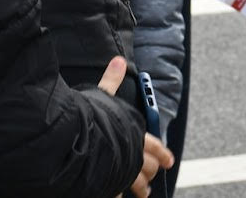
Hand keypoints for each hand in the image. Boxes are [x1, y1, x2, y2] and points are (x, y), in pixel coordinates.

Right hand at [97, 57, 174, 197]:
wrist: (76, 140)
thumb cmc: (90, 117)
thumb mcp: (100, 95)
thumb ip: (111, 80)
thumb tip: (118, 61)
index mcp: (134, 133)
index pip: (153, 144)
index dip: (162, 152)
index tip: (169, 161)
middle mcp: (131, 154)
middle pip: (147, 166)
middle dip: (150, 172)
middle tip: (153, 178)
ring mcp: (121, 171)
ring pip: (136, 183)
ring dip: (140, 188)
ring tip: (143, 194)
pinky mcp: (107, 184)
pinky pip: (115, 193)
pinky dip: (117, 195)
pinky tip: (118, 197)